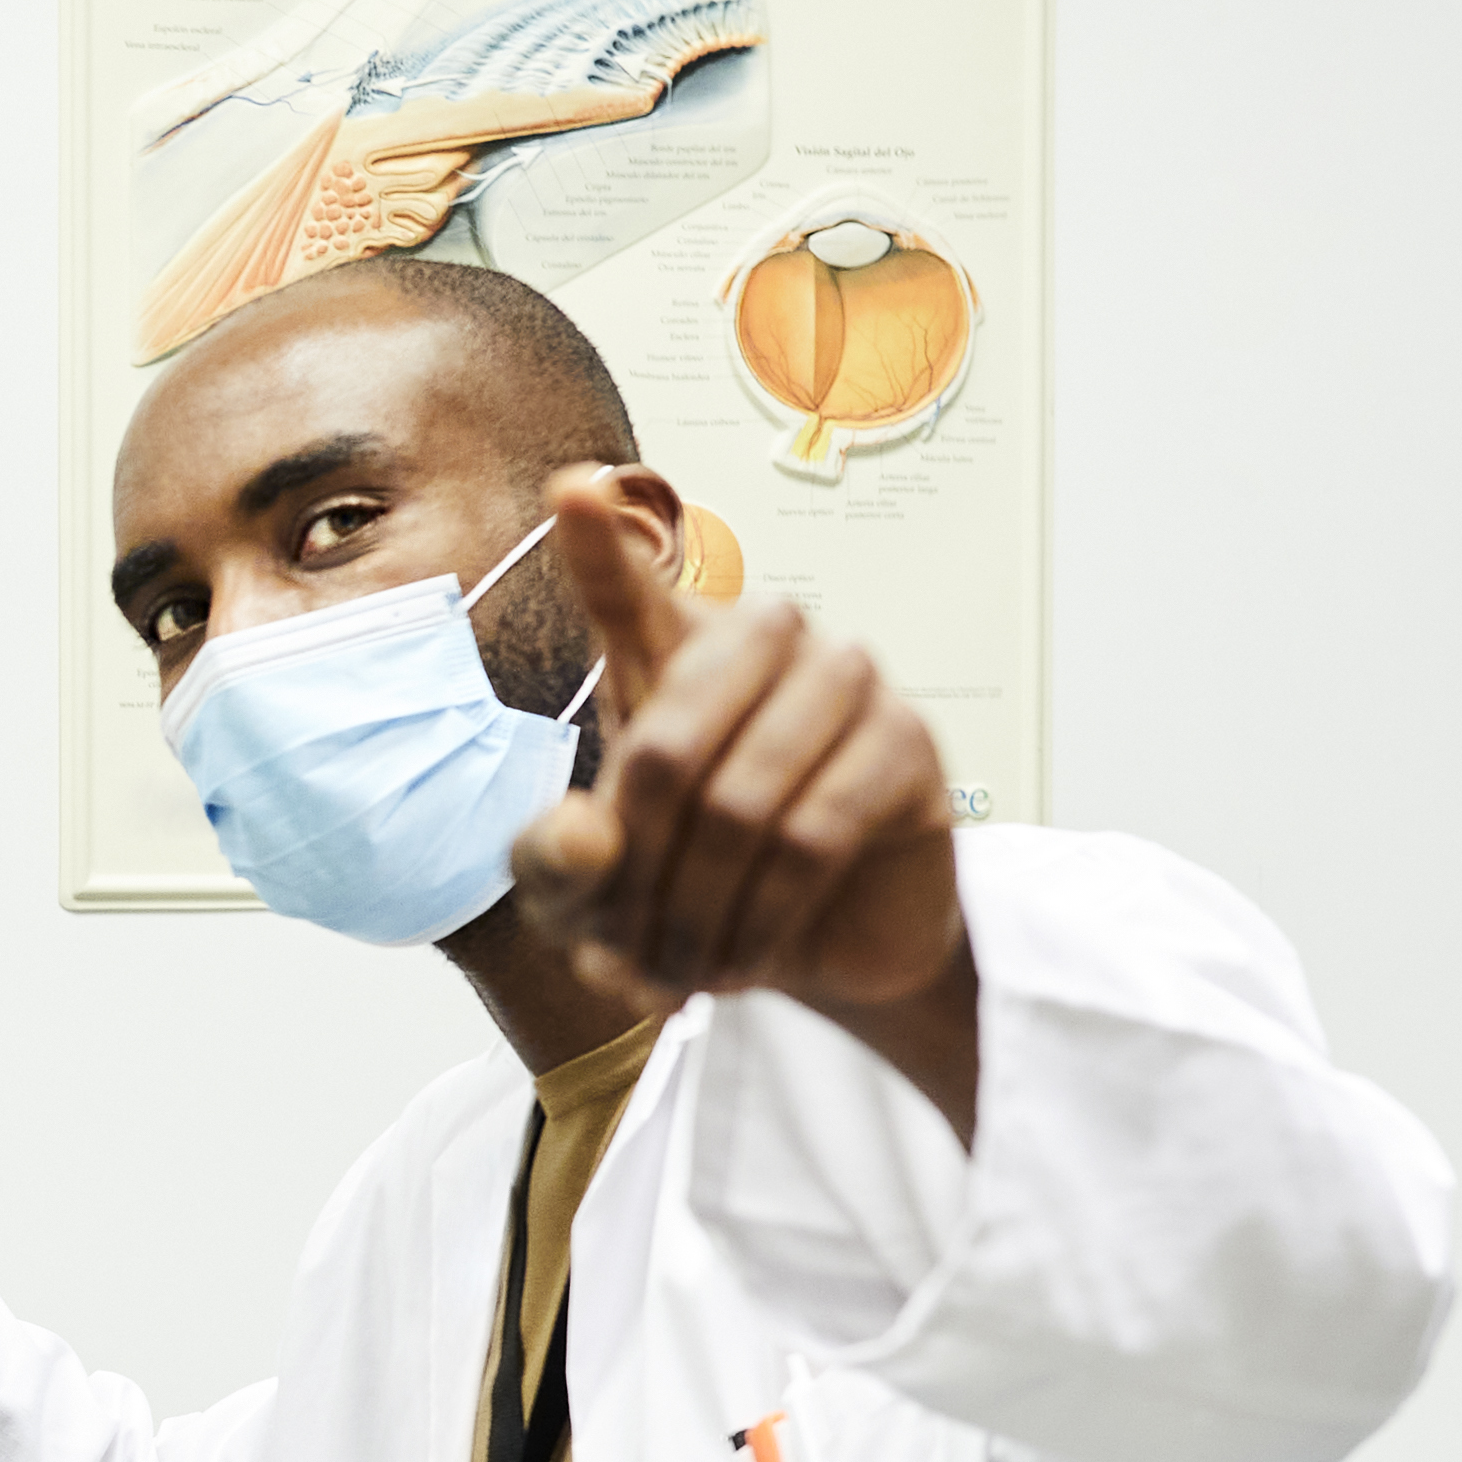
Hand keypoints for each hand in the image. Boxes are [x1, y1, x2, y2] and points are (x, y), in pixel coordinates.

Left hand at [507, 470, 980, 1135]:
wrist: (813, 953)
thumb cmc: (691, 892)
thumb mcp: (589, 899)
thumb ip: (556, 865)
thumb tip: (586, 832)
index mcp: (668, 653)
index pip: (627, 589)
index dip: (596, 545)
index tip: (568, 490)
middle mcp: (759, 641)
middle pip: (666, 743)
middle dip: (638, 870)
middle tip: (627, 948)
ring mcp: (841, 679)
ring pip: (741, 803)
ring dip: (698, 910)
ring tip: (682, 971)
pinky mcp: (906, 739)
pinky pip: (813, 836)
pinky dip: (765, 917)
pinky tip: (745, 961)